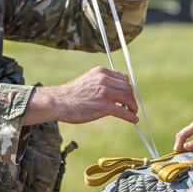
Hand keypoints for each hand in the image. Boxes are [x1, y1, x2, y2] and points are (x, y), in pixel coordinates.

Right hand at [22, 66, 138, 124]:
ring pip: (128, 98)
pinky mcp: (104, 106)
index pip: (123, 77)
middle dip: (131, 97)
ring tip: (133, 112)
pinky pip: (124, 111)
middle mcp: (104, 79)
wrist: (58, 102)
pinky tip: (134, 120)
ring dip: (133, 106)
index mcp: (101, 72)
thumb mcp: (87, 80)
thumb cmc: (71, 94)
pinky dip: (131, 116)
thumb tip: (115, 93)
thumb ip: (101, 83)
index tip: (126, 95)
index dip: (127, 88)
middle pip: (128, 87)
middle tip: (130, 106)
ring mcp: (105, 92)